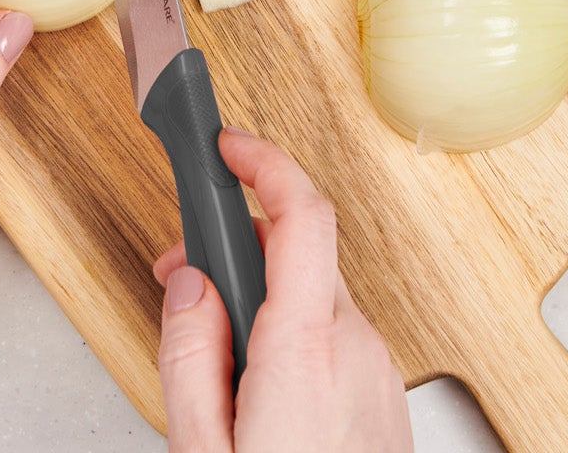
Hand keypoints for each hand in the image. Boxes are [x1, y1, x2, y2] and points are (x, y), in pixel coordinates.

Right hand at [154, 130, 411, 452]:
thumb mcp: (199, 446)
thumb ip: (189, 354)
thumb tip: (190, 284)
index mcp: (304, 350)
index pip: (301, 214)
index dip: (264, 162)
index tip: (226, 145)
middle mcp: (356, 348)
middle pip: (298, 255)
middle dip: (236, 248)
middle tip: (180, 277)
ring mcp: (380, 372)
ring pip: (315, 300)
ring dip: (263, 302)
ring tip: (214, 361)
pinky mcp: (388, 397)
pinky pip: (335, 339)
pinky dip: (292, 336)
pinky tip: (257, 389)